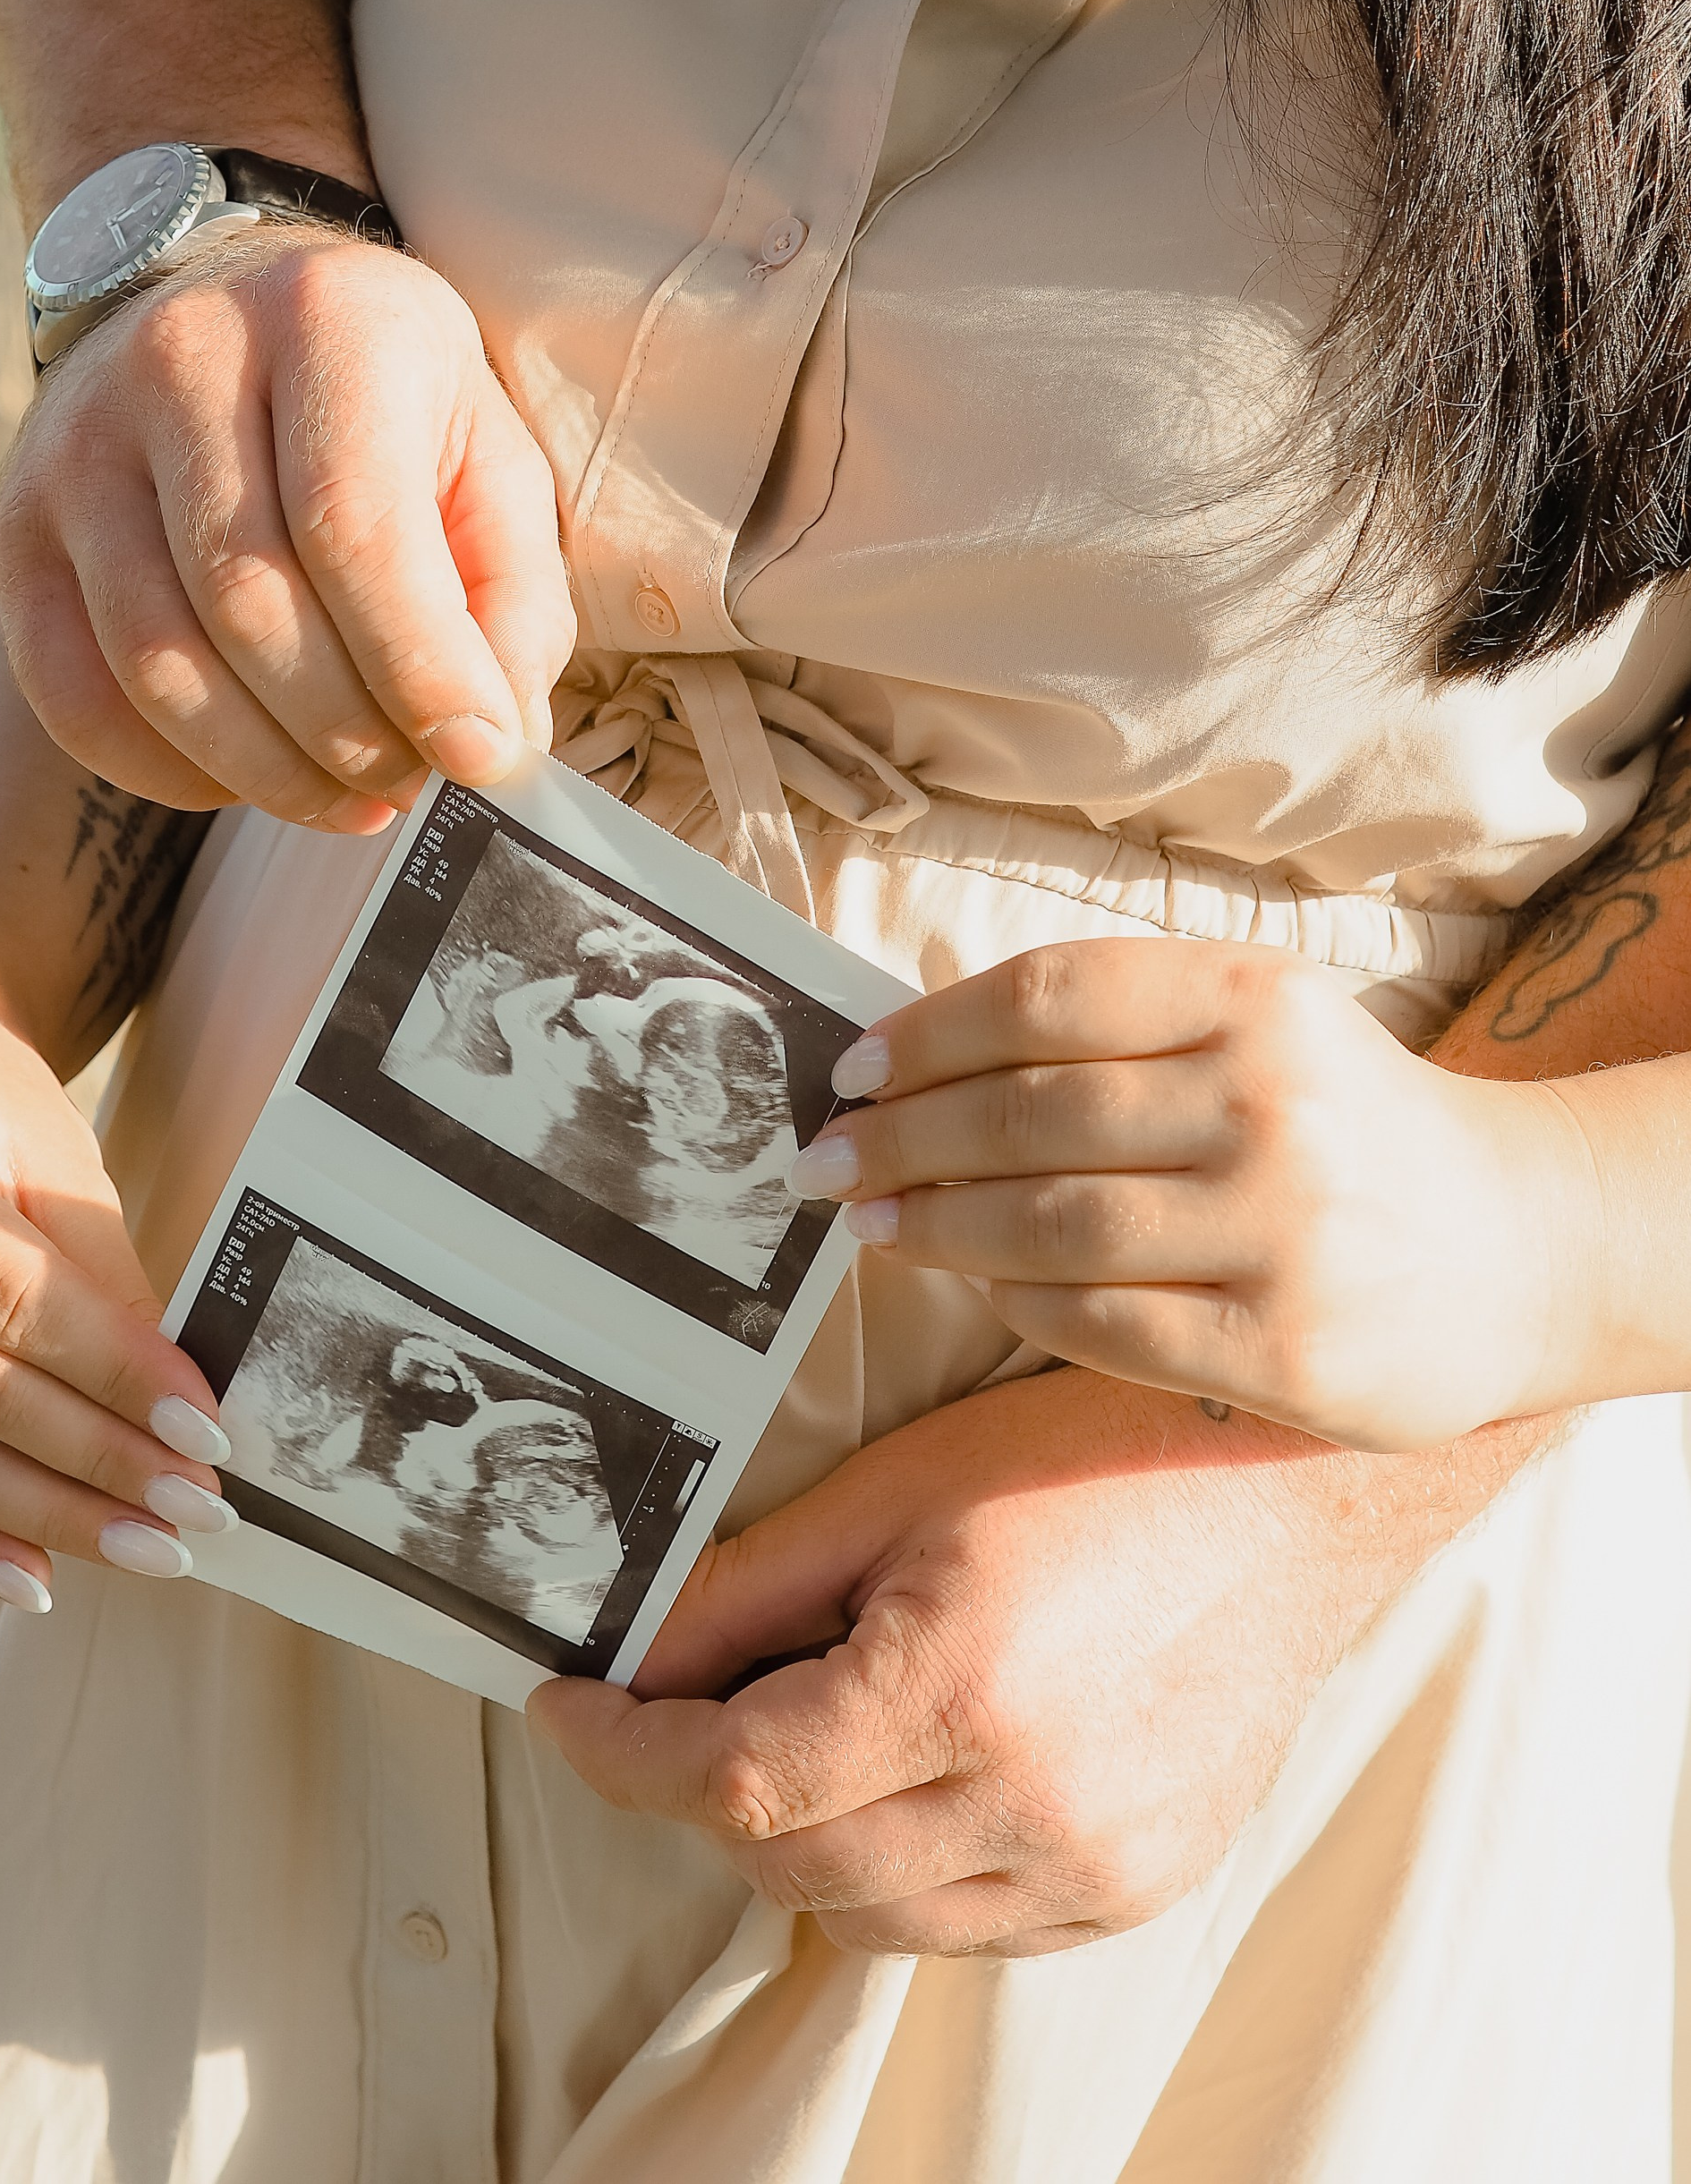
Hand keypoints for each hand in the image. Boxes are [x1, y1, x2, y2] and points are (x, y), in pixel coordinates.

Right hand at [0, 224, 577, 829]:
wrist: (229, 310)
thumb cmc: (388, 407)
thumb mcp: (489, 461)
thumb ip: (509, 599)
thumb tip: (490, 746)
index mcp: (324, 319)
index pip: (354, 525)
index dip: (419, 666)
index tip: (478, 758)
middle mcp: (181, 360)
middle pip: (250, 602)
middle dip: (346, 733)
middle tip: (410, 784)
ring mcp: (76, 442)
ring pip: (156, 660)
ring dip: (265, 769)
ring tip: (350, 799)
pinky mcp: (15, 522)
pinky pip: (70, 695)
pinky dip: (165, 770)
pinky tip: (245, 776)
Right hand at [0, 1007, 240, 1609]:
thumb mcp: (53, 1160)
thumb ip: (100, 1279)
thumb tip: (174, 1406)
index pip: (12, 1304)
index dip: (115, 1375)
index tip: (205, 1431)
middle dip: (97, 1462)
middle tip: (198, 1512)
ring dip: (48, 1518)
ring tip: (152, 1551)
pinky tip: (43, 1581)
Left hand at [534, 1368, 1437, 1954]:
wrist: (1288, 1493)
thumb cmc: (1097, 1459)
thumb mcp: (898, 1490)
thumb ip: (750, 1585)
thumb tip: (632, 1652)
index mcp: (957, 1688)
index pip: (729, 1779)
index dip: (621, 1751)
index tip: (569, 1711)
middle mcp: (1028, 1803)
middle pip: (785, 1857)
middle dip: (703, 1785)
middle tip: (683, 1698)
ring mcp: (1088, 1865)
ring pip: (867, 1913)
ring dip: (802, 1838)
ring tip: (812, 1721)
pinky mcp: (1131, 1892)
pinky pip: (965, 1927)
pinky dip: (904, 1870)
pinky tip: (909, 1773)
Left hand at [790, 941, 1592, 1450]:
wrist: (1521, 1245)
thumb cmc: (1350, 1126)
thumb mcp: (1261, 1027)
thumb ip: (1119, 1028)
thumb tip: (919, 1048)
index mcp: (1255, 999)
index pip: (1047, 1000)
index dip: (928, 1034)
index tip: (851, 1068)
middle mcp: (1269, 1104)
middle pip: (1030, 1115)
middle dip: (900, 1139)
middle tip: (823, 1160)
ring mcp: (1281, 1231)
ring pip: (1050, 1225)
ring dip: (933, 1226)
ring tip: (867, 1225)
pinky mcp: (1285, 1345)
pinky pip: (1099, 1324)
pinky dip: (1013, 1303)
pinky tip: (972, 1285)